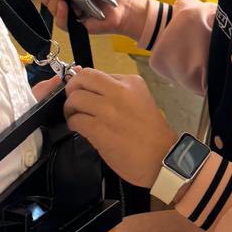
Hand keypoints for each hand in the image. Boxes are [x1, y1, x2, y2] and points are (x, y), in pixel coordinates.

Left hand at [64, 68, 176, 187]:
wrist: (161, 157)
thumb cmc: (151, 132)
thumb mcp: (138, 100)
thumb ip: (114, 91)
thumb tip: (83, 80)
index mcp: (130, 82)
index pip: (96, 73)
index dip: (84, 84)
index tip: (82, 92)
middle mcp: (119, 91)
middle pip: (82, 79)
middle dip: (71, 89)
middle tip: (73, 102)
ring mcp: (109, 110)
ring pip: (75, 99)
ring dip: (70, 109)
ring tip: (75, 117)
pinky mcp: (100, 129)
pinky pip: (76, 120)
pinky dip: (73, 124)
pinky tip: (78, 129)